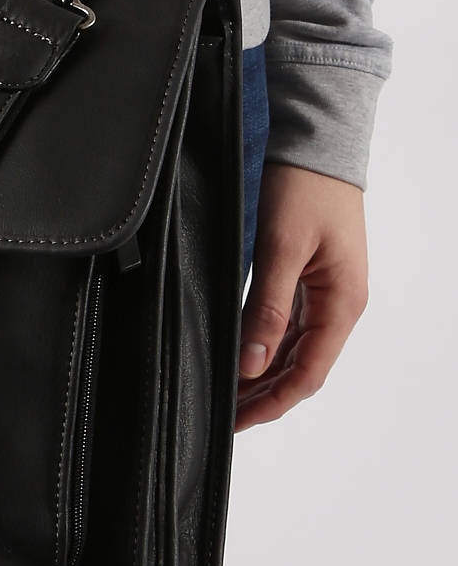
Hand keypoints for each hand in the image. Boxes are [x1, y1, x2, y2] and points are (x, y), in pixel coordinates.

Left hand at [234, 162, 369, 431]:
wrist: (317, 146)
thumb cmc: (305, 189)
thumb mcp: (281, 249)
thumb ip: (267, 309)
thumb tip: (251, 362)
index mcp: (341, 304)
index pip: (308, 374)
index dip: (272, 402)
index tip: (238, 420)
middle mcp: (338, 305)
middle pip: (301, 368)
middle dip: (264, 395)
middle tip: (223, 416)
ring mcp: (325, 294)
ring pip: (294, 351)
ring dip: (263, 375)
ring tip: (227, 395)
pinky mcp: (309, 279)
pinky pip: (289, 327)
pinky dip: (266, 347)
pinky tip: (242, 357)